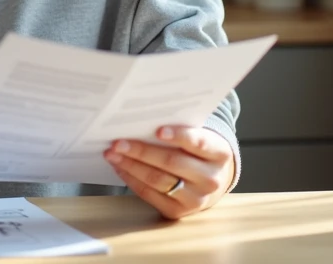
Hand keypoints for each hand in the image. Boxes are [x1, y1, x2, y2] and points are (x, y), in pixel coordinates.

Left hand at [104, 125, 234, 219]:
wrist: (210, 181)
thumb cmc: (198, 151)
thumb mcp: (200, 137)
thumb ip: (181, 130)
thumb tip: (142, 120)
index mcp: (219, 153)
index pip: (199, 143)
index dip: (179, 136)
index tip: (158, 130)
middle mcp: (210, 179)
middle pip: (172, 162)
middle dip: (141, 151)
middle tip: (118, 142)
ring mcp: (195, 198)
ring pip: (157, 180)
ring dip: (131, 165)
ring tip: (112, 154)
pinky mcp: (178, 211)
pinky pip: (150, 194)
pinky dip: (132, 179)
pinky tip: (120, 168)